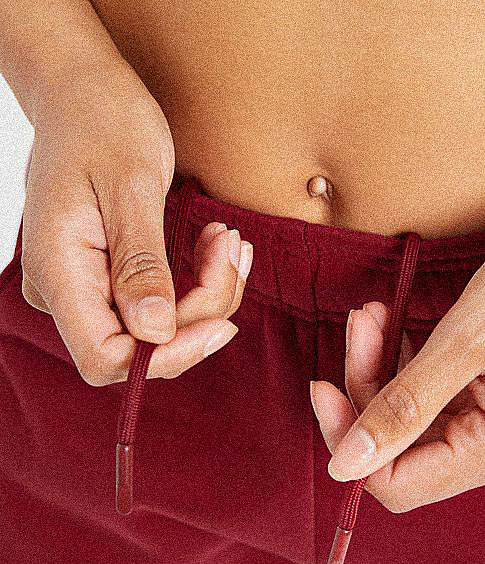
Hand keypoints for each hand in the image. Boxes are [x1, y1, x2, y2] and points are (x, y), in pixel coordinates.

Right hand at [20, 67, 251, 385]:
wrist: (82, 90)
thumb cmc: (102, 120)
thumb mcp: (130, 185)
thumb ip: (140, 264)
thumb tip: (155, 332)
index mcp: (58, 270)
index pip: (105, 357)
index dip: (166, 356)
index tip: (221, 324)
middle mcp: (65, 290)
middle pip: (139, 347)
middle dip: (199, 314)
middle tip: (232, 253)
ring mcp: (85, 287)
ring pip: (156, 329)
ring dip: (207, 295)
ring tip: (228, 241)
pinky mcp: (107, 279)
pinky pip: (157, 304)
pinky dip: (196, 283)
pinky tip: (215, 247)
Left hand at [310, 201, 484, 512]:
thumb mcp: (465, 339)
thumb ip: (401, 408)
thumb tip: (342, 468)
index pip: (398, 483)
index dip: (350, 440)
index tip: (319, 386)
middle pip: (410, 450)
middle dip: (370, 389)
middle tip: (360, 324)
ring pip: (427, 426)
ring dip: (392, 374)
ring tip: (378, 316)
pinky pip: (453, 409)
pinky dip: (422, 372)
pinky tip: (407, 329)